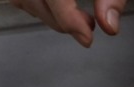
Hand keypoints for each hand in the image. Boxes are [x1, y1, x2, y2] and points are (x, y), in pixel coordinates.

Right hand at [10, 0, 127, 46]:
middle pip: (35, 0)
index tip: (87, 37)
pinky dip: (42, 9)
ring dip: (52, 17)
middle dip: (62, 21)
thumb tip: (109, 25)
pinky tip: (61, 10)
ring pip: (23, 1)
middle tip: (88, 29)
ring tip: (80, 19)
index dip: (68, 18)